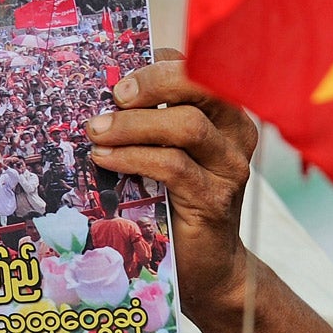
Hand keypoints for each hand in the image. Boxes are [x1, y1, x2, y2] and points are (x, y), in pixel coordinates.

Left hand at [85, 51, 255, 304]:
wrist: (207, 267)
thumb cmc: (176, 202)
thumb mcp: (166, 153)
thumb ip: (150, 123)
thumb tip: (102, 93)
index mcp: (226, 114)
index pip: (197, 70)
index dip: (159, 64)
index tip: (122, 75)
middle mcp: (236, 135)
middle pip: (200, 86)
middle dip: (152, 83)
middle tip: (114, 94)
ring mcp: (230, 168)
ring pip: (186, 125)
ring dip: (132, 125)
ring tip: (96, 131)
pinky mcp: (215, 200)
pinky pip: (173, 166)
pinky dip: (134, 157)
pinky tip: (106, 159)